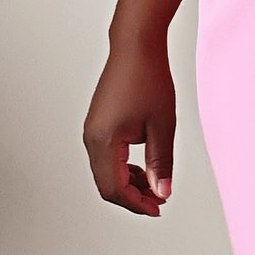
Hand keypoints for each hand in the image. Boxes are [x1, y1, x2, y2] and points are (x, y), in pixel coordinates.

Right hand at [85, 36, 175, 214]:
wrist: (135, 46)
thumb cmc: (148, 79)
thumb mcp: (163, 126)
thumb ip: (161, 163)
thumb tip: (161, 192)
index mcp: (104, 141)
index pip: (115, 188)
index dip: (137, 204)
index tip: (158, 208)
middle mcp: (91, 138)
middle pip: (107, 185)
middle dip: (133, 197)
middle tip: (159, 201)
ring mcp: (92, 131)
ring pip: (105, 172)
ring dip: (129, 184)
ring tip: (155, 185)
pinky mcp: (97, 125)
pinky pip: (106, 158)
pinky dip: (124, 169)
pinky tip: (144, 168)